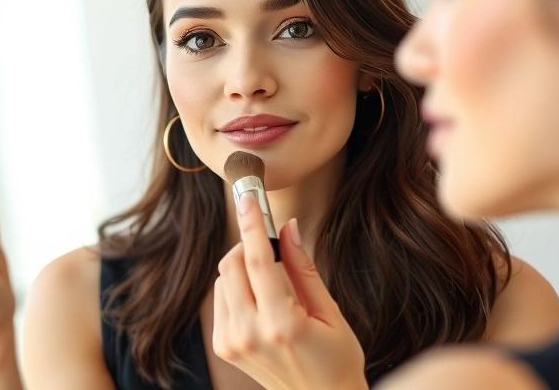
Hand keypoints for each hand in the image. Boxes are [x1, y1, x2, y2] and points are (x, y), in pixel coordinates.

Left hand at [212, 193, 369, 389]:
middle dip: (247, 244)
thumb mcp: (330, 312)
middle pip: (231, 265)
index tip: (248, 198)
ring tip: (273, 283)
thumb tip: (287, 226)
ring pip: (223, 279)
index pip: (256, 261)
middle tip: (270, 243)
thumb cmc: (336, 360)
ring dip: (242, 267)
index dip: (251, 224)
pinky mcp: (224, 347)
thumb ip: (302, 267)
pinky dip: (237, 288)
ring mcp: (232, 343)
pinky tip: (262, 301)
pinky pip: (221, 298)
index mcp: (280, 324)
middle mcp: (249, 334)